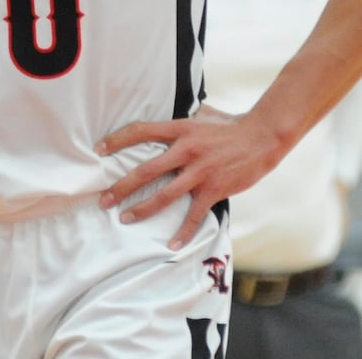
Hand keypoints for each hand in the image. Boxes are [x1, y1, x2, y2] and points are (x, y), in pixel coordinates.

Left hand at [95, 104, 282, 249]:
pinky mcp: (215, 189)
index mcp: (179, 130)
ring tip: (125, 218)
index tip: (99, 149)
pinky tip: (172, 244)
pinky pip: (195, 214)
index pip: (141, 131)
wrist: (262, 137)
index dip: (117, 139)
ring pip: (165, 195)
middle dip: (121, 186)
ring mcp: (200, 172)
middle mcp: (186, 150)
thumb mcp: (201, 117)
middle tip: (103, 199)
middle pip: (146, 170)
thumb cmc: (230, 126)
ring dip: (142, 209)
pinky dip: (183, 231)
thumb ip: (181, 124)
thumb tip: (165, 124)